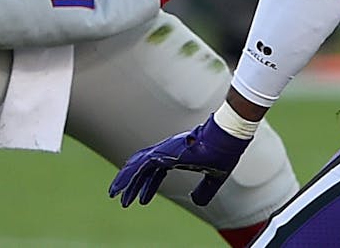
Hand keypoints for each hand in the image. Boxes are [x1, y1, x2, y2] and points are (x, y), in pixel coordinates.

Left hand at [108, 112, 251, 207]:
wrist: (225, 139)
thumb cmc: (223, 153)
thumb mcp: (214, 178)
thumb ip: (205, 190)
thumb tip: (196, 202)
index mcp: (178, 155)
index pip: (156, 172)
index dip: (148, 186)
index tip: (141, 199)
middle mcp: (167, 151)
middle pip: (142, 168)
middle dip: (131, 184)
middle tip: (122, 198)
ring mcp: (163, 150)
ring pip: (137, 165)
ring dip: (124, 179)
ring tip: (114, 193)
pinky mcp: (162, 152)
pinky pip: (140, 165)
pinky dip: (128, 175)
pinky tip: (120, 186)